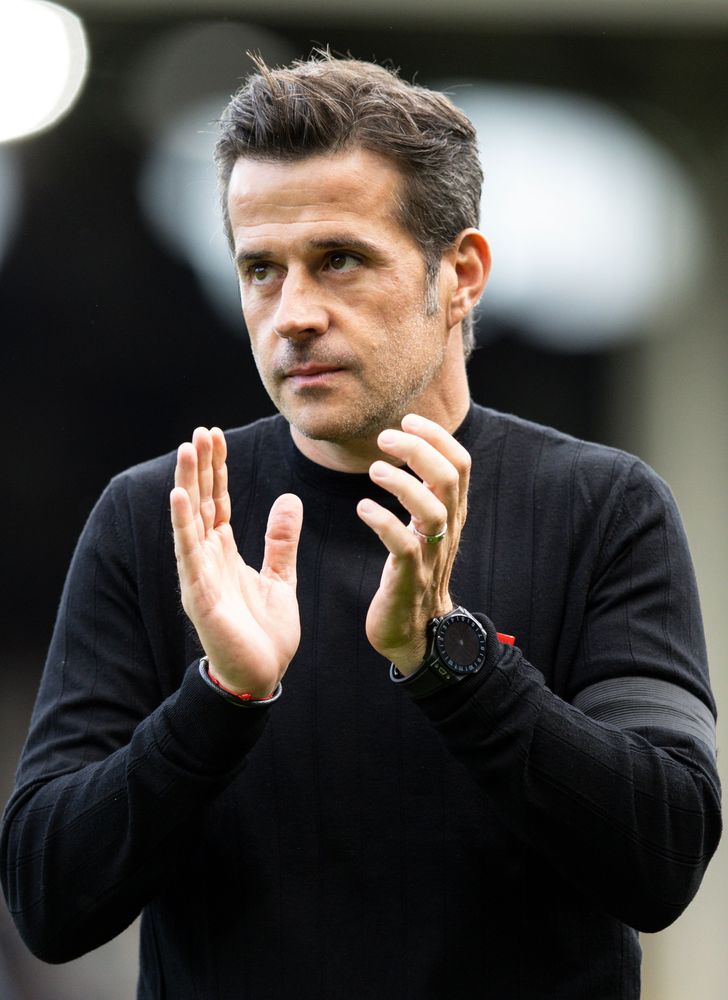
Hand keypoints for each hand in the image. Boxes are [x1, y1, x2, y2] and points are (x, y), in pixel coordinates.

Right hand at [170, 426, 302, 697]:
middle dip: (200, 466)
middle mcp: (206, 558)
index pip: (216, 501)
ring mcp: (199, 575)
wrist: (262, 676)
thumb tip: (288, 499)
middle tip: (200, 431)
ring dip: (187, 483)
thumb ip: (281, 540)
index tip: (215, 437)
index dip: (216, 469)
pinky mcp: (199, 594)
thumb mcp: (280, 577)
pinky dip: (183, 523)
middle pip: (200, 502)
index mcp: (223, 554)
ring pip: (191, 520)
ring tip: (186, 448)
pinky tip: (179, 495)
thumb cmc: (265, 632)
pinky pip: (189, 553)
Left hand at [356, 413, 470, 674]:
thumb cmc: (412, 573)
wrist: (415, 633)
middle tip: (386, 437)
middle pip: (450, 480)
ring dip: (404, 484)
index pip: (460, 465)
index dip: (438, 437)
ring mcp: (430, 556)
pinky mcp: (408, 580)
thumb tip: (412, 447)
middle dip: (420, 450)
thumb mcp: (424, 528)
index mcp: (451, 515)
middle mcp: (446, 532)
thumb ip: (423, 492)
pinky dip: (384, 523)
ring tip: (375, 468)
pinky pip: (403, 547)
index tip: (410, 419)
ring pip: (432, 512)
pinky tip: (363, 508)